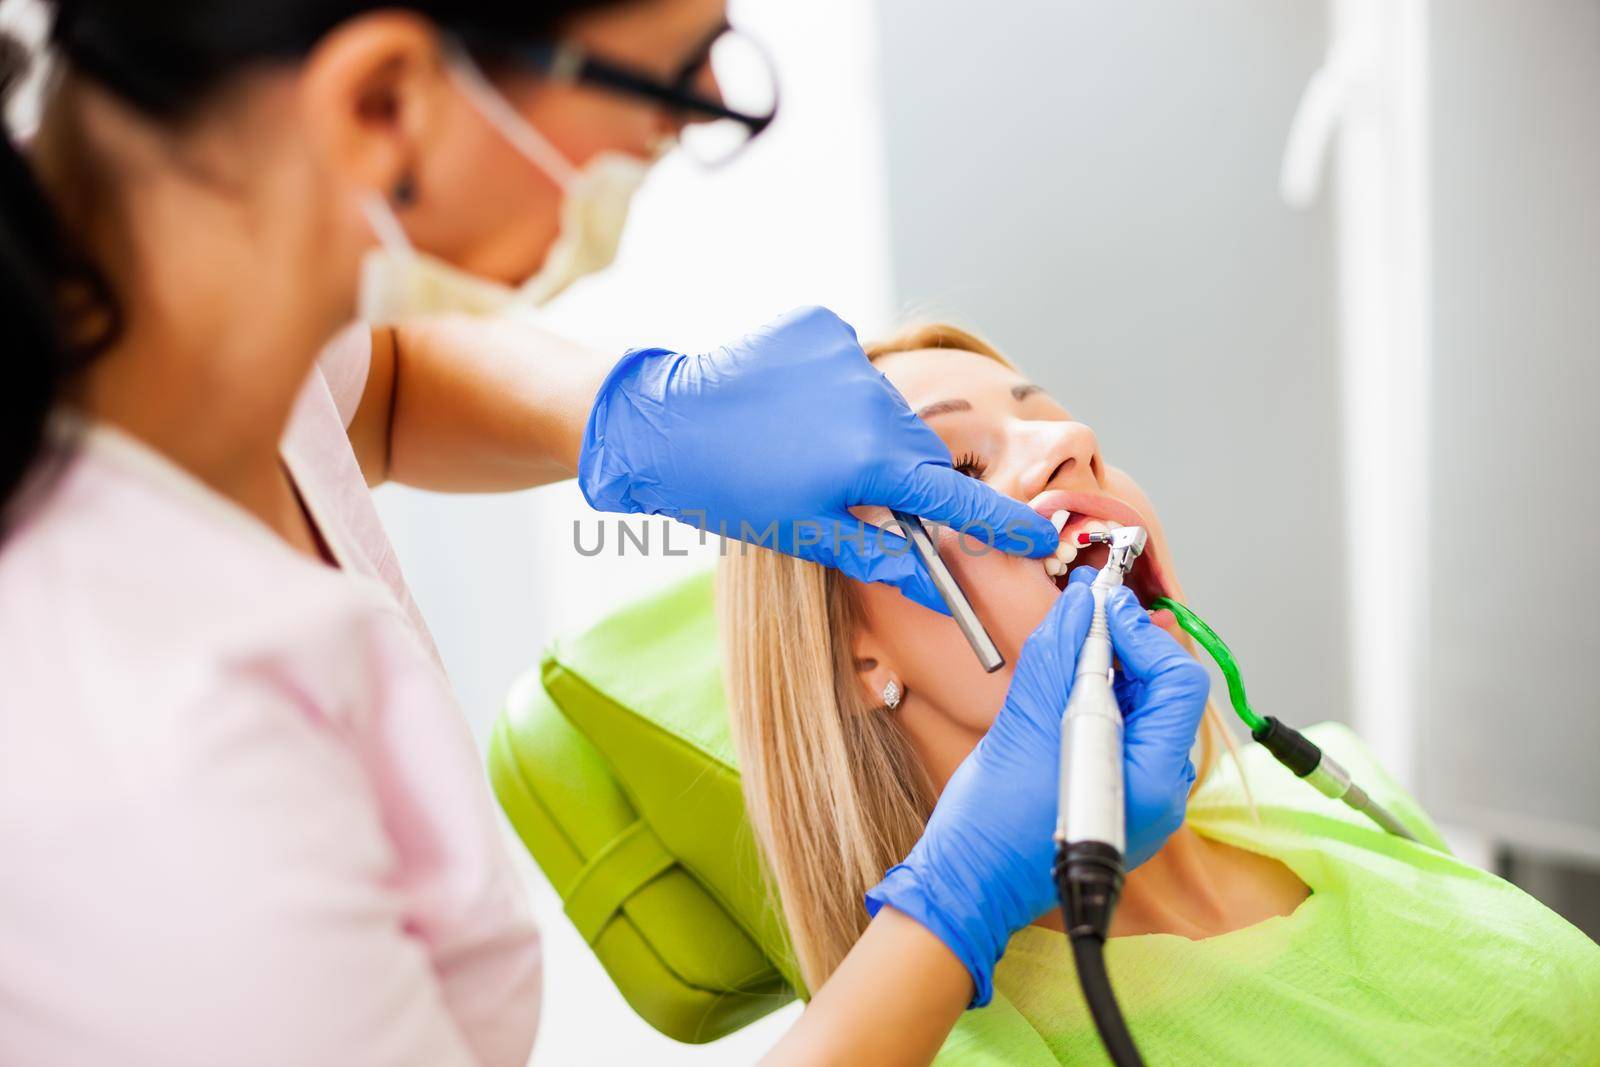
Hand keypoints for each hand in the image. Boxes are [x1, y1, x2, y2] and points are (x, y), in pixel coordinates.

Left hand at [577, 306, 1056, 610]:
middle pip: (921, 452)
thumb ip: (884, 557)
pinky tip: (794, 408)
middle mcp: (869, 401)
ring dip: (870, 435)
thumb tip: (945, 591)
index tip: (1039, 540)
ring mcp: (844, 355)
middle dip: (907, 481)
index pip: (954, 499)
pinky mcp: (818, 327)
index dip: (1000, 525)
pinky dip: (838, 392)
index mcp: (867, 461)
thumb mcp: (806, 535)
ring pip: (888, 410)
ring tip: (810, 449)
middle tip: (866, 500)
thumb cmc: (726, 490)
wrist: (655, 423)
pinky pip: (852, 369)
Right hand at [865, 568, 1208, 1004]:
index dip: (1141, 634)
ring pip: (1142, 711)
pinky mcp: (1117, 799)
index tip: (1099, 608)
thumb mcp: (1026, 721)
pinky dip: (1098, 702)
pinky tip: (1061, 693)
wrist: (968, 882)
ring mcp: (1141, 798)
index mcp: (1151, 777)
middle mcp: (1160, 791)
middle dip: (1125, 648)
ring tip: (1065, 655)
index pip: (1176, 680)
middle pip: (1164, 693)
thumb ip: (1061, 653)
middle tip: (1081, 620)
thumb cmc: (994, 821)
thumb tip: (1084, 602)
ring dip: (1108, 672)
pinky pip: (1123, 735)